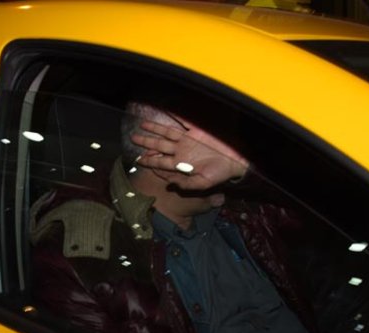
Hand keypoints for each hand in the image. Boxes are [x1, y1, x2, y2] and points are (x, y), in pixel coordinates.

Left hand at [131, 118, 248, 190]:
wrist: (235, 161)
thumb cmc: (220, 173)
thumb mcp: (203, 184)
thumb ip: (186, 185)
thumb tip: (170, 184)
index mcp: (181, 164)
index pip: (160, 162)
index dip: (149, 161)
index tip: (137, 160)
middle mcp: (182, 151)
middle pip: (159, 146)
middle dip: (146, 142)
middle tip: (133, 138)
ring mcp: (188, 140)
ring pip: (167, 133)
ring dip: (155, 128)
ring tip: (142, 124)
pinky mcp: (197, 131)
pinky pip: (184, 122)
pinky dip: (175, 116)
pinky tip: (165, 111)